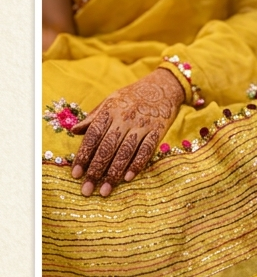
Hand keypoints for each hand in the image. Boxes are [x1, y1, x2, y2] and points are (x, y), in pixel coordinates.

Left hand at [70, 68, 184, 196]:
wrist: (163, 85)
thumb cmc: (132, 96)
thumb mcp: (111, 100)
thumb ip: (93, 117)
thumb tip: (74, 131)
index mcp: (110, 111)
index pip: (93, 136)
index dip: (83, 155)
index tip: (76, 174)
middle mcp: (125, 118)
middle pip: (108, 147)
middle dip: (96, 170)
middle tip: (87, 190)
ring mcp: (143, 125)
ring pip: (126, 151)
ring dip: (114, 173)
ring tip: (105, 191)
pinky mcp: (158, 130)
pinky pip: (147, 149)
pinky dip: (137, 164)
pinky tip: (128, 178)